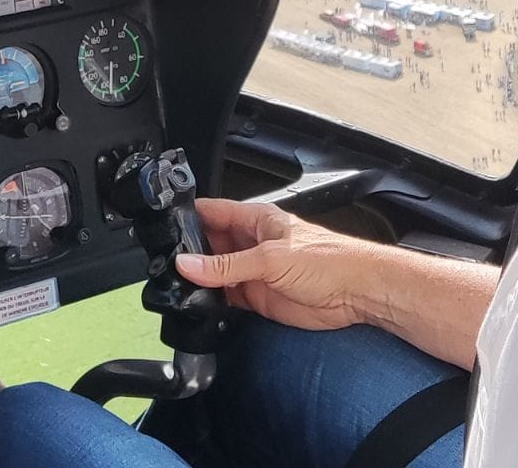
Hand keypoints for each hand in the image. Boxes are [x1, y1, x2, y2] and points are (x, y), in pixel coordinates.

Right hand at [174, 197, 376, 331]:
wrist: (356, 293)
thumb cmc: (328, 260)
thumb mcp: (270, 259)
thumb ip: (227, 265)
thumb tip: (189, 264)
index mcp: (254, 220)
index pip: (211, 212)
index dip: (186, 217)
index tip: (161, 227)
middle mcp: (250, 243)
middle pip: (208, 244)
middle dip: (189, 253)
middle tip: (166, 264)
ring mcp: (253, 271)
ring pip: (214, 273)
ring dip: (199, 280)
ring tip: (177, 286)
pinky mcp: (257, 297)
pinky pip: (226, 298)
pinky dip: (211, 301)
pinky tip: (199, 305)